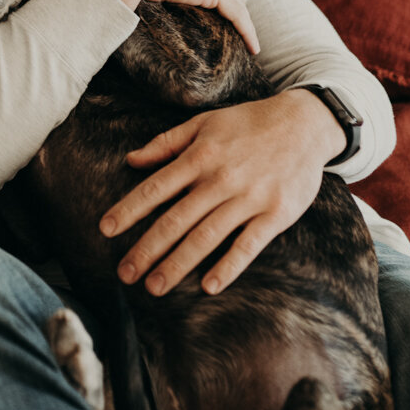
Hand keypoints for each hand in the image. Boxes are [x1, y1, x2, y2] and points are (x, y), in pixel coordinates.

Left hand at [99, 90, 344, 295]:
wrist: (304, 123)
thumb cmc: (248, 123)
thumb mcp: (203, 124)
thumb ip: (166, 143)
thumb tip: (131, 160)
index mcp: (199, 157)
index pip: (156, 188)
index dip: (129, 210)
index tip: (105, 230)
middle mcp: (220, 179)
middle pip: (176, 219)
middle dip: (147, 248)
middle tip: (125, 273)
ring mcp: (248, 198)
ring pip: (206, 237)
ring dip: (178, 264)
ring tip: (155, 287)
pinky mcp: (275, 214)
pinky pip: (248, 245)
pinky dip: (228, 266)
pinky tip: (208, 286)